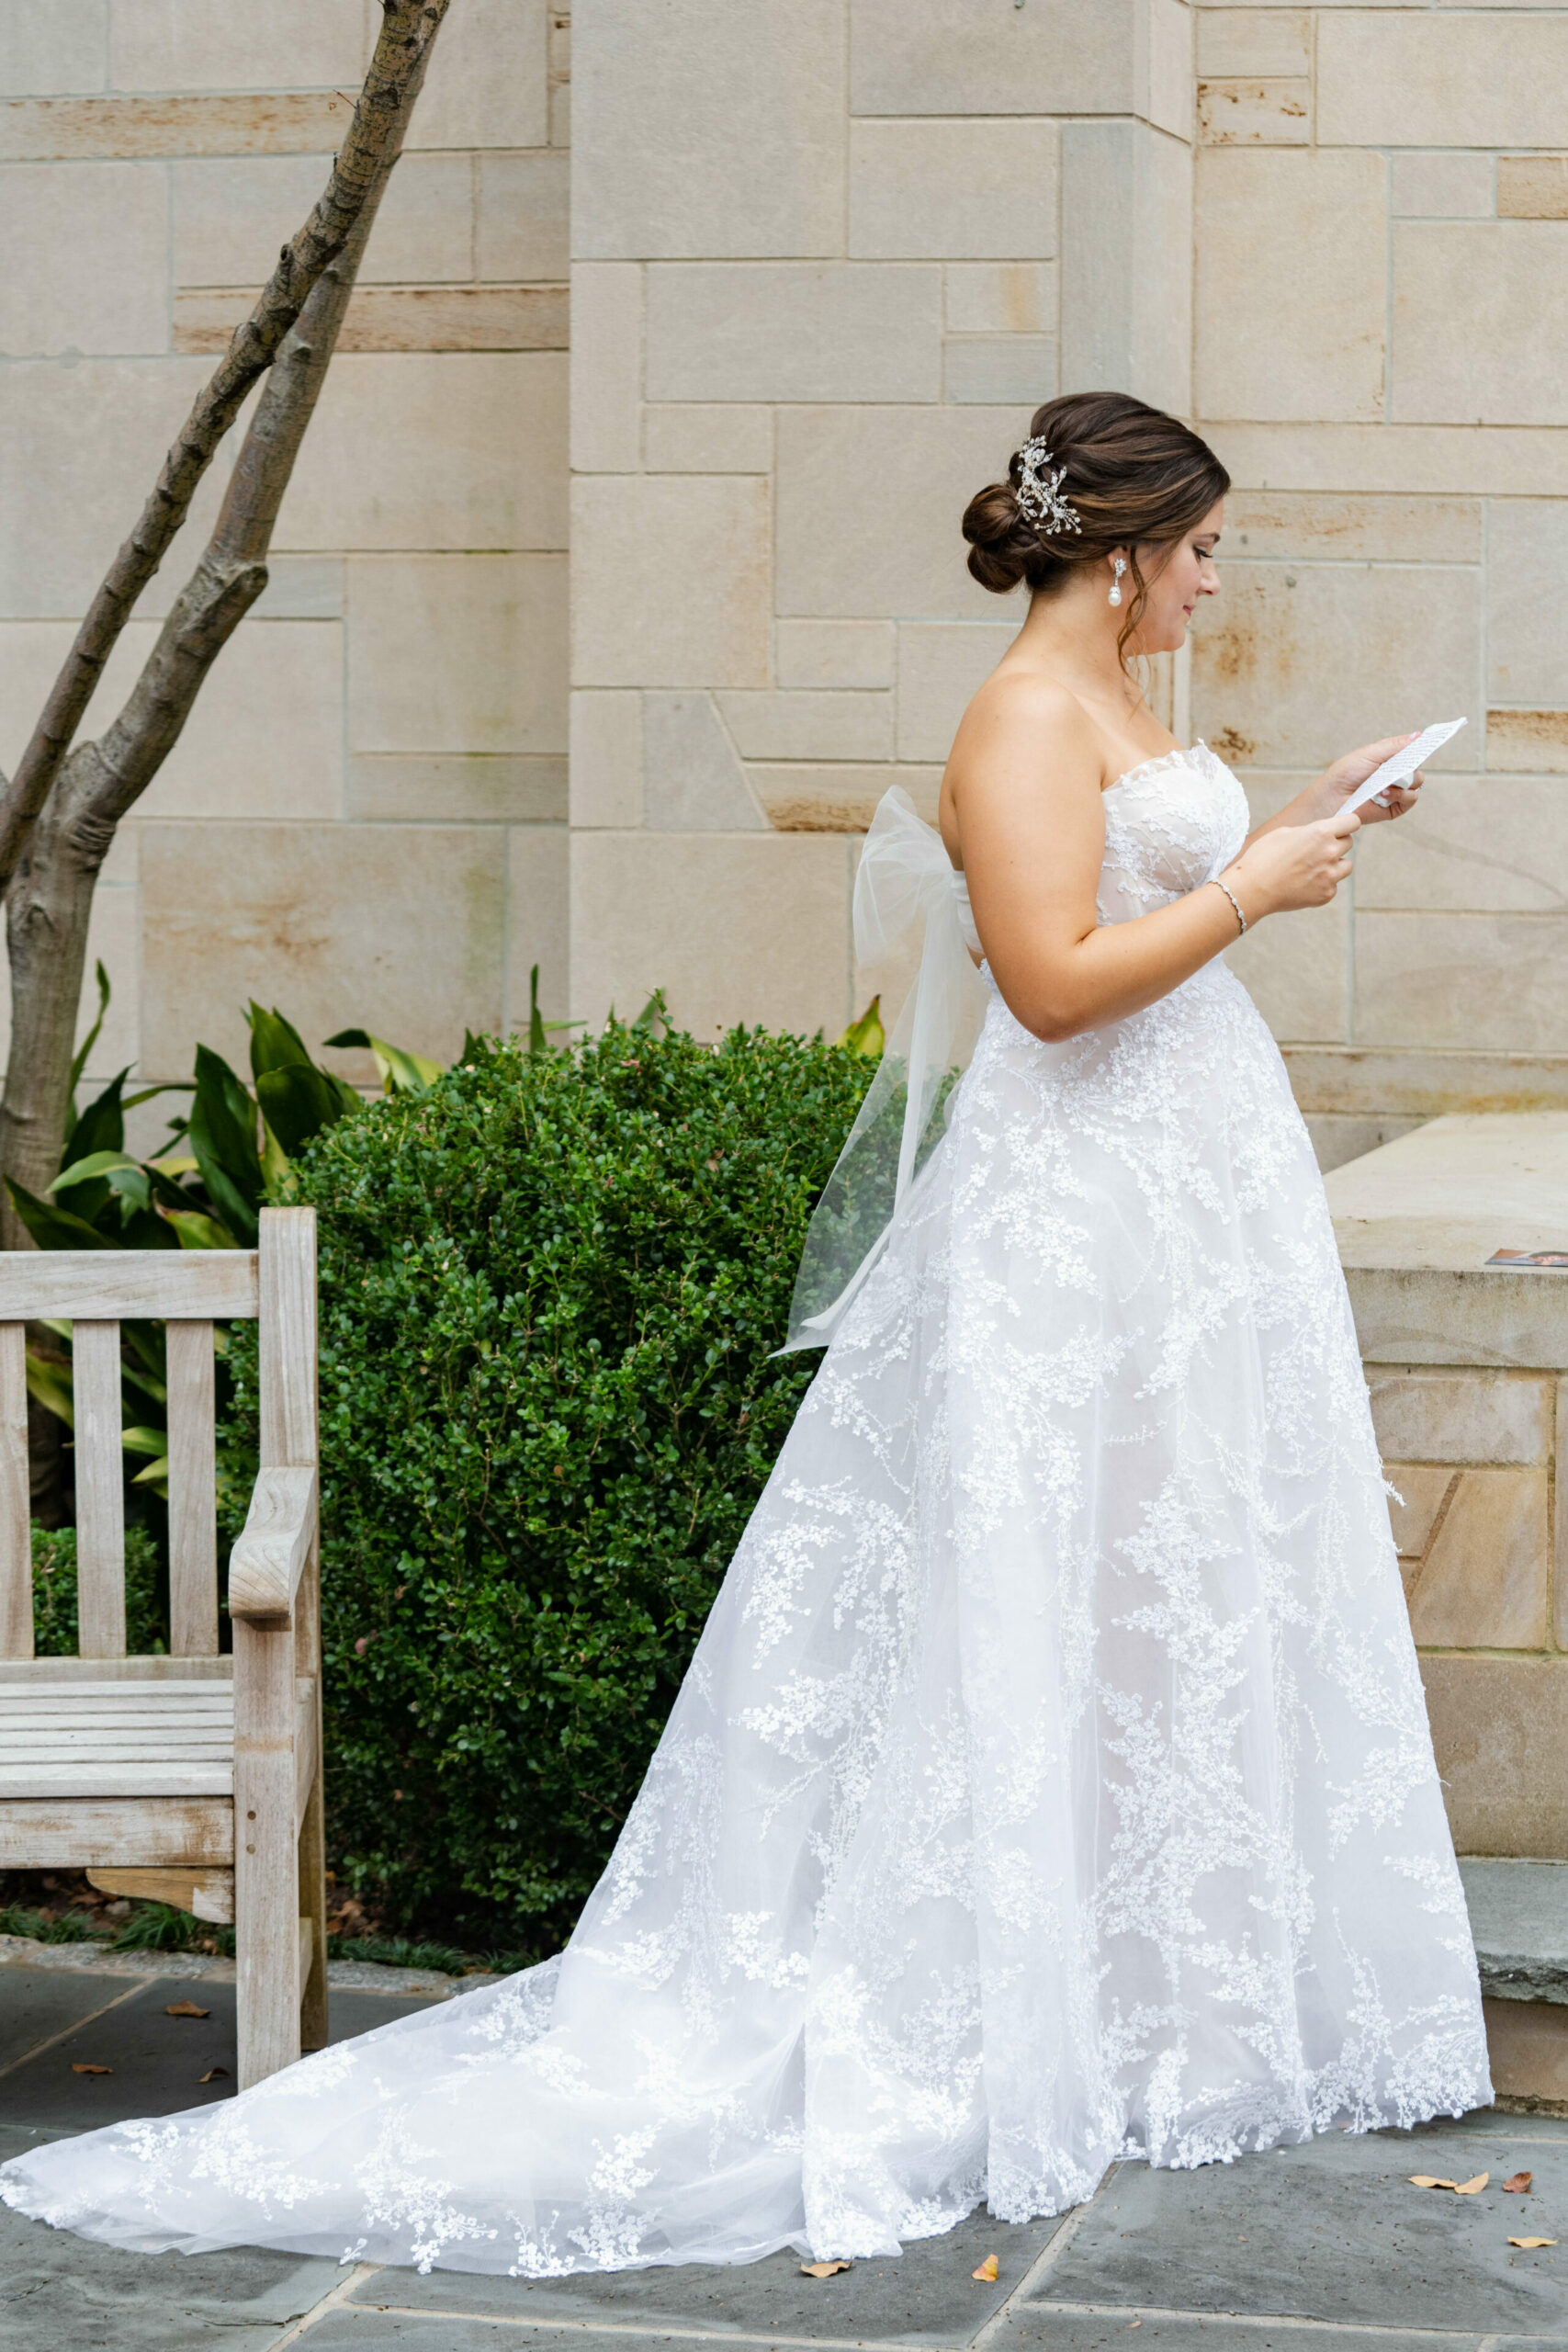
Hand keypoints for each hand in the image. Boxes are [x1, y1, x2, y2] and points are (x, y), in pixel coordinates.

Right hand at [1226, 806, 1359, 920]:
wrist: (1252, 889)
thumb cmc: (1262, 858)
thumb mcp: (1284, 833)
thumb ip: (1308, 831)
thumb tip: (1319, 834)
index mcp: (1321, 833)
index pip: (1352, 822)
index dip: (1346, 824)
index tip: (1339, 828)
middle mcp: (1330, 853)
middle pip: (1349, 843)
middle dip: (1336, 844)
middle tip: (1316, 851)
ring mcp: (1330, 876)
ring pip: (1346, 866)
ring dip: (1334, 865)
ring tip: (1311, 869)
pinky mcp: (1326, 894)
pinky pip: (1333, 885)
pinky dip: (1322, 884)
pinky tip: (1303, 884)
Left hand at [1309, 734, 1424, 825]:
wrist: (1332, 797)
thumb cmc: (1346, 773)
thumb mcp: (1371, 753)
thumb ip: (1395, 745)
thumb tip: (1419, 735)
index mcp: (1390, 761)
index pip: (1413, 753)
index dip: (1421, 748)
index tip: (1430, 741)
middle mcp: (1395, 776)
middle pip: (1418, 768)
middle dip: (1411, 767)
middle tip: (1397, 768)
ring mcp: (1396, 792)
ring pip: (1417, 784)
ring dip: (1405, 782)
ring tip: (1384, 785)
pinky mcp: (1394, 809)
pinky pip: (1410, 800)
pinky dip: (1401, 796)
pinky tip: (1384, 795)